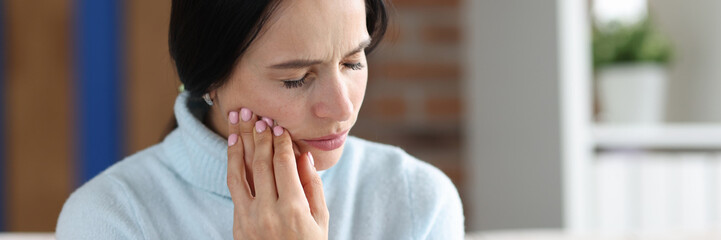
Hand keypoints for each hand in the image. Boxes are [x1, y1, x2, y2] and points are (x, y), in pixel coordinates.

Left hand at [226, 108, 328, 239]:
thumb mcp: (320, 220)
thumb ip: (312, 186)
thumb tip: (303, 155)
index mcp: (293, 210)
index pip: (284, 165)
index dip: (281, 142)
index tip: (279, 126)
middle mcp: (268, 212)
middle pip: (261, 163)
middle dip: (260, 136)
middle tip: (258, 115)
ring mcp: (249, 219)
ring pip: (240, 172)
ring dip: (239, 144)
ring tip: (239, 122)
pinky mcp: (238, 224)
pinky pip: (235, 187)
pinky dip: (233, 164)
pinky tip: (235, 148)